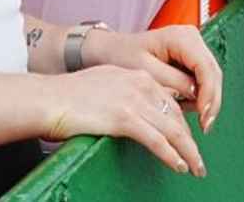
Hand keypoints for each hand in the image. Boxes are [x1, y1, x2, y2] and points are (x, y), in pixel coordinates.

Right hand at [41, 65, 207, 176]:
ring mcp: (133, 100)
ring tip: (196, 168)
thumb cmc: (66, 96)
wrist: (46, 98)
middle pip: (175, 115)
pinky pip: (157, 141)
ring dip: (188, 152)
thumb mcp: (103, 84)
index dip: (181, 124)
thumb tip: (130, 112)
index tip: (187, 140)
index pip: (168, 101)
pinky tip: (179, 166)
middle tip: (198, 159)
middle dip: (189, 140)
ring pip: (172, 130)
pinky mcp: (124, 118)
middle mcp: (140, 84)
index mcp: (136, 75)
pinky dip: (171, 156)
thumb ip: (122, 93)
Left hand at [81, 25, 223, 134]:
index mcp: (181, 37)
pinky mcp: (190, 57)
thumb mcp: (144, 70)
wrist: (109, 49)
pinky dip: (199, 96)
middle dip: (211, 101)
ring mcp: (193, 47)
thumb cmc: (121, 56)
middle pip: (213, 73)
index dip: (208, 93)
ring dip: (206, 100)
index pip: (205, 67)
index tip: (203, 116)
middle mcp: (191, 37)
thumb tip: (196, 95)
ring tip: (196, 121)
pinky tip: (188, 109)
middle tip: (205, 126)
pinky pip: (202, 79)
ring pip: (210, 77)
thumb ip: (172, 81)